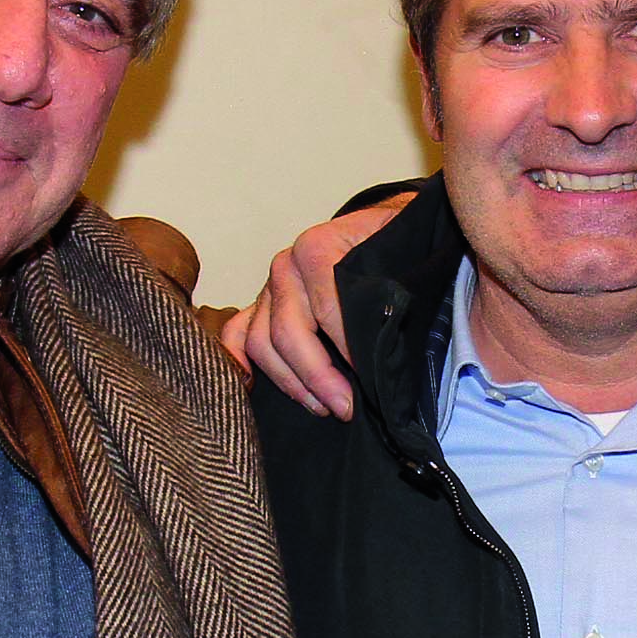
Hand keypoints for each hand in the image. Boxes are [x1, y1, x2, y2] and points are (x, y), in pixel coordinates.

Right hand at [222, 192, 410, 418]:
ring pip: (261, 344)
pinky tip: (253, 387)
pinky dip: (237, 362)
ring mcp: (269, 288)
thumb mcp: (399, 254)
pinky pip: (236, 335)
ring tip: (323, 406)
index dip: (348, 352)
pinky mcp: (260, 305)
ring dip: (290, 382)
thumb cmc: (388, 243)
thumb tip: (388, 340)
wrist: (375, 229)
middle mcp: (286, 268)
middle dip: (318, 378)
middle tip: (346, 408)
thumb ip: (390, 290)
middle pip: (289, 334)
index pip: (327, 311)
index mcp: (316, 249)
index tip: (370, 382)